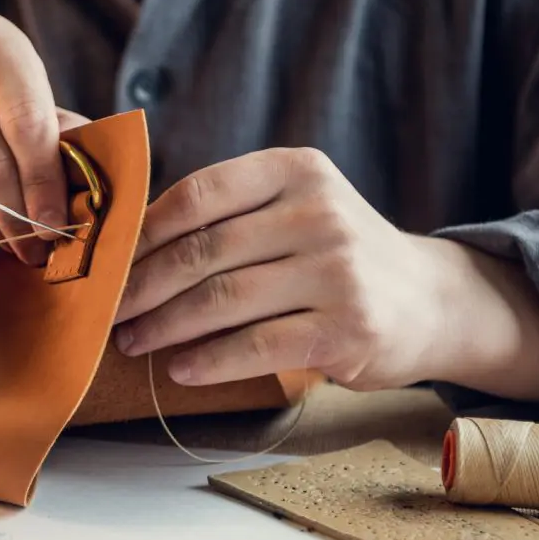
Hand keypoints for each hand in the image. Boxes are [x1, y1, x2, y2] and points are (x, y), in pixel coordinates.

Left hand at [112, 147, 538, 402]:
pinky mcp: (345, 329)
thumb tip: (128, 244)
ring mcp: (336, 271)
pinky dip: (207, 361)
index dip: (143, 232)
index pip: (198, 195)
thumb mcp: (296, 207)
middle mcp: (319, 213)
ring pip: (222, 301)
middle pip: (203, 252)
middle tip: (110, 311)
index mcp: (296, 170)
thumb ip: (230, 214)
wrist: (430, 300)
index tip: (108, 261)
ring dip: (164, 326)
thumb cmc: (336, 256)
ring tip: (132, 342)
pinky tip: (180, 369)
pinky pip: (255, 347)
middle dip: (143, 287)